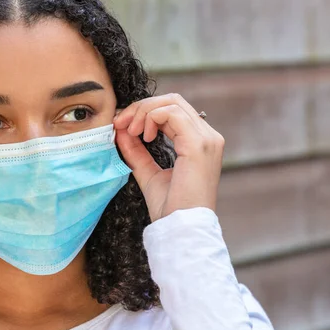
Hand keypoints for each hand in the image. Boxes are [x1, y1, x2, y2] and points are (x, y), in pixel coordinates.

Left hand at [114, 94, 223, 221]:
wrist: (181, 228)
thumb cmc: (170, 208)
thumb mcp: (147, 172)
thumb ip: (136, 150)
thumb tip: (120, 129)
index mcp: (200, 143)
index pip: (173, 111)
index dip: (145, 112)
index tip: (122, 125)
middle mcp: (208, 137)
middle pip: (173, 101)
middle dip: (141, 107)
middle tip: (121, 123)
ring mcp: (207, 139)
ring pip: (172, 103)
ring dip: (143, 112)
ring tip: (129, 131)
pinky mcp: (199, 144)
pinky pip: (172, 113)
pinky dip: (151, 118)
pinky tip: (142, 136)